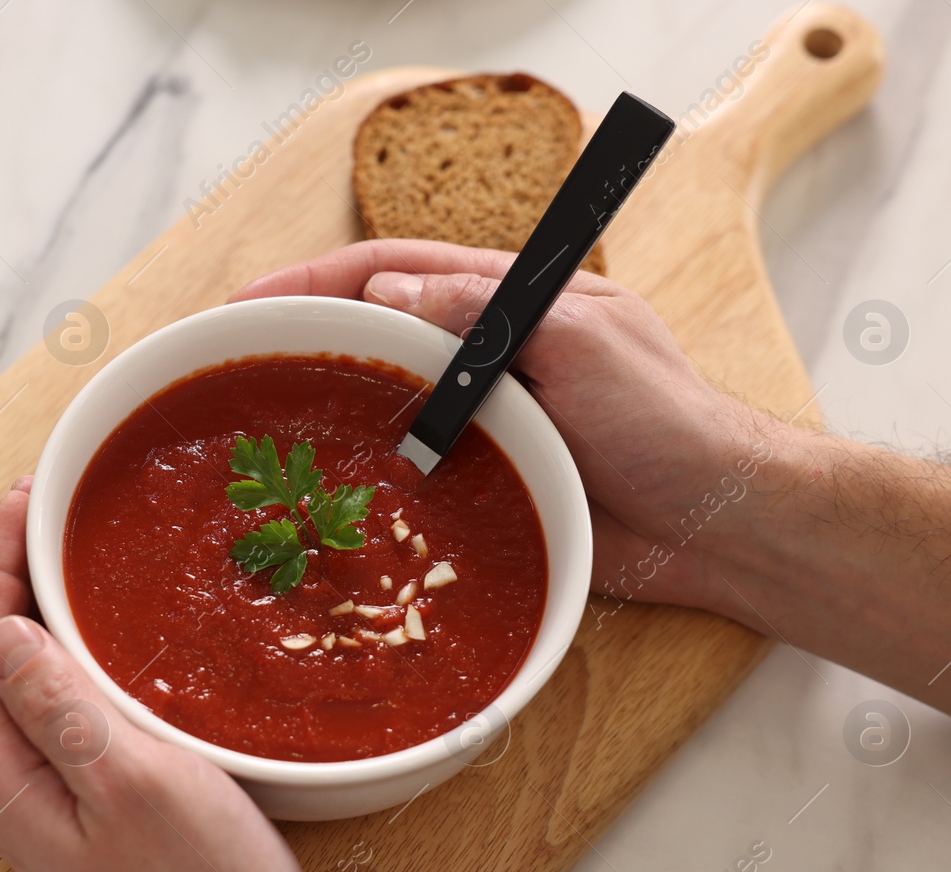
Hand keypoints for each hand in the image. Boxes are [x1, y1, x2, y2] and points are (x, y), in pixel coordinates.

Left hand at [0, 478, 379, 871]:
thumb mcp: (134, 786)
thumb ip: (61, 710)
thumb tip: (4, 630)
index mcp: (12, 784)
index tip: (23, 499)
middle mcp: (20, 793)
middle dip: (12, 579)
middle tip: (49, 511)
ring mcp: (59, 805)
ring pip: (33, 686)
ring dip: (44, 614)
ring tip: (74, 554)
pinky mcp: (101, 811)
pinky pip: (71, 713)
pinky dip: (82, 658)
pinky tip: (115, 640)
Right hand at [231, 238, 782, 610]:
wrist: (718, 523)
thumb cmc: (668, 419)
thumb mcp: (583, 340)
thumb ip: (493, 310)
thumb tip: (392, 288)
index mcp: (508, 301)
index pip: (390, 270)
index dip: (314, 280)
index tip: (247, 302)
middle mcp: (484, 356)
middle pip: (372, 334)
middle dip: (302, 343)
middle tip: (231, 370)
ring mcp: (481, 422)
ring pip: (382, 405)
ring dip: (325, 413)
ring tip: (256, 435)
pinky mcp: (483, 484)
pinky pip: (408, 476)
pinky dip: (364, 480)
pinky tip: (322, 500)